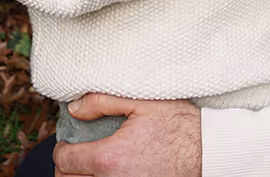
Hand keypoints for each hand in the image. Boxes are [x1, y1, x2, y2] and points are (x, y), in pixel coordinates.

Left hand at [54, 94, 200, 176]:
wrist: (208, 151)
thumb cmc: (180, 126)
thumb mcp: (142, 102)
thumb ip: (102, 101)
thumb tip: (74, 109)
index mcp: (109, 157)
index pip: (65, 160)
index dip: (62, 149)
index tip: (68, 143)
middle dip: (68, 167)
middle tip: (76, 155)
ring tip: (89, 166)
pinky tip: (108, 174)